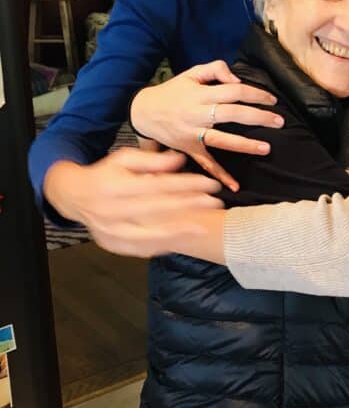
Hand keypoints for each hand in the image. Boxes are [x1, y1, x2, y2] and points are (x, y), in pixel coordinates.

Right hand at [44, 150, 223, 256]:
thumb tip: (180, 159)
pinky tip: (183, 238)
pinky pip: (143, 248)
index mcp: (115, 186)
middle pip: (158, 209)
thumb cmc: (105, 174)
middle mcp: (112, 211)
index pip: (158, 186)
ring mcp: (112, 232)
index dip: (187, 185)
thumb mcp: (124, 159)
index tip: (210, 184)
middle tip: (215, 202)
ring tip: (204, 225)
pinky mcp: (114, 245)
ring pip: (151, 234)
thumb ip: (151, 160)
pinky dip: (165, 244)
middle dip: (190, 205)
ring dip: (181, 230)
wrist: (74, 197)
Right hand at [130, 61, 283, 190]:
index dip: (255, 94)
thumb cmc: (173, 92)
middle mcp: (197, 114)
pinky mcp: (189, 149)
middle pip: (232, 114)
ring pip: (222, 140)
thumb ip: (215, 70)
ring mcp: (193, 134)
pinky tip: (234, 186)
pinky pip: (206, 163)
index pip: (233, 91)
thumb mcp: (191, 74)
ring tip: (266, 149)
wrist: (143, 112)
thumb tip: (237, 78)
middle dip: (258, 117)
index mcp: (200, 94)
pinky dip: (220, 176)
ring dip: (245, 145)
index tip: (272, 100)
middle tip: (279, 121)